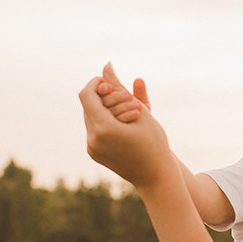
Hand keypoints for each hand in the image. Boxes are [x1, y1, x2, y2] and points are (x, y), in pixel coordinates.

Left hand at [79, 72, 172, 188]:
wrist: (156, 175)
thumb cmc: (154, 142)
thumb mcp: (139, 110)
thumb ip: (118, 87)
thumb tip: (105, 66)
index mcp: (103, 128)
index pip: (87, 95)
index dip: (98, 84)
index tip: (112, 82)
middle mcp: (92, 139)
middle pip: (88, 105)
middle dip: (105, 97)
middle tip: (127, 99)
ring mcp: (91, 148)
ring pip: (91, 117)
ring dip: (105, 109)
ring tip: (128, 114)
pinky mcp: (94, 153)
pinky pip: (94, 130)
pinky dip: (105, 122)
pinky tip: (124, 126)